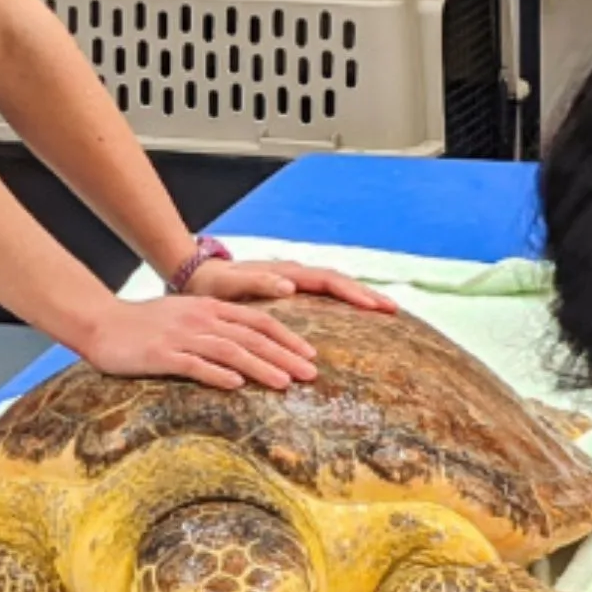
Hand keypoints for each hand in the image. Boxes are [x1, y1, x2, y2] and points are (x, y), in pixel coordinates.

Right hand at [83, 295, 319, 390]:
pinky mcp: (162, 354)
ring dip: (261, 366)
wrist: (100, 323)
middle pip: (251, 336)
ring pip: (230, 350)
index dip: (286, 337)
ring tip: (284, 383)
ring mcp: (181, 336)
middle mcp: (200, 318)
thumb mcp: (184, 317)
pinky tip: (237, 386)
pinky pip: (194, 364)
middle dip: (284, 355)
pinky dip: (218, 374)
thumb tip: (244, 350)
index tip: (310, 354)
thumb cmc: (143, 325)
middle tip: (311, 374)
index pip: (257, 320)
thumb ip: (213, 327)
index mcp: (209, 307)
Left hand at [186, 257, 396, 313]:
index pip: (328, 280)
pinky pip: (324, 297)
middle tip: (394, 310)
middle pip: (340, 282)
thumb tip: (290, 285)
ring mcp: (294, 283)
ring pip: (335, 288)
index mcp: (285, 272)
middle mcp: (295, 275)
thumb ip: (257, 283)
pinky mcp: (290, 293)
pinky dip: (343, 304)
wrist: (197, 277)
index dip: (352, 292)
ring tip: (385, 313)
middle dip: (367, 294)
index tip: (375, 306)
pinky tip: (355, 319)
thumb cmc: (213, 285)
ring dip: (359, 298)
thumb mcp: (230, 285)